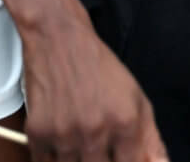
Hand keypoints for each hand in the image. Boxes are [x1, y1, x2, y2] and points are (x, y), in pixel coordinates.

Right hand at [19, 0, 167, 161]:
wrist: (59, 39)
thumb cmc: (99, 68)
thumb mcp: (136, 99)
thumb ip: (151, 141)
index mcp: (125, 123)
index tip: (118, 159)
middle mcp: (95, 131)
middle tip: (97, 150)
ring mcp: (65, 134)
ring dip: (76, 161)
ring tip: (79, 143)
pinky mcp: (38, 132)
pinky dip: (52, 160)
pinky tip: (60, 144)